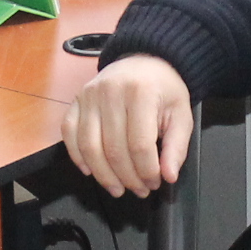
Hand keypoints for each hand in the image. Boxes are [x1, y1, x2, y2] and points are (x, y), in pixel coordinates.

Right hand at [67, 54, 192, 196]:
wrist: (143, 59)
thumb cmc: (163, 89)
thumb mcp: (181, 114)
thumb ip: (177, 146)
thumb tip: (169, 176)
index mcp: (140, 93)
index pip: (139, 144)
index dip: (146, 171)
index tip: (155, 183)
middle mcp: (110, 92)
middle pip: (114, 149)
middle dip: (127, 178)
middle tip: (139, 190)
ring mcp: (88, 96)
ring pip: (89, 147)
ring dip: (103, 175)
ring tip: (118, 188)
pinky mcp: (75, 101)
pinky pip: (69, 134)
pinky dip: (77, 157)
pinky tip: (91, 172)